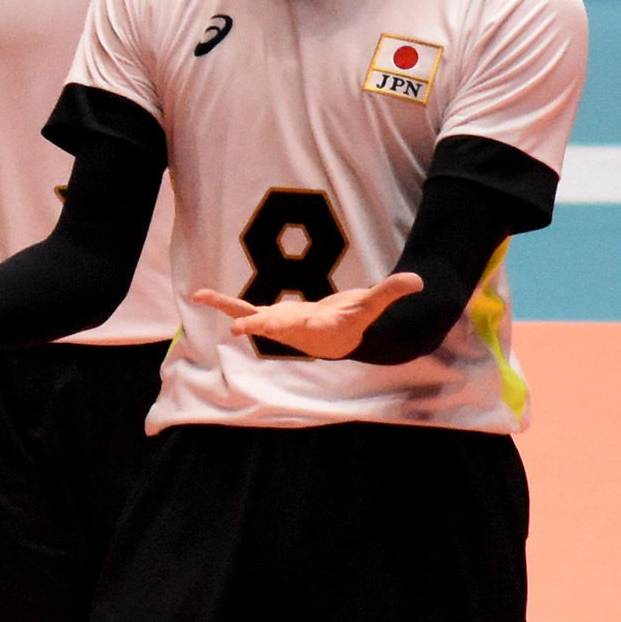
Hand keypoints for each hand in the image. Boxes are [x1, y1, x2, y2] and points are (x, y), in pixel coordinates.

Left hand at [190, 275, 421, 359]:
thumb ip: (391, 292)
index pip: (317, 324)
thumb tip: (419, 281)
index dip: (308, 322)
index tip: (302, 319)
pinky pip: (243, 308)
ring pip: (252, 316)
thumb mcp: (371, 305)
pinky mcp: (269, 316)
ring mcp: (279, 324)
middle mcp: (296, 329)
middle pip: (278, 326)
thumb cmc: (353, 321)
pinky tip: (201, 293)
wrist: (335, 340)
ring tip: (202, 295)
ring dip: (230, 308)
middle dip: (262, 324)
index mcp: (323, 327)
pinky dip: (224, 302)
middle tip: (242, 327)